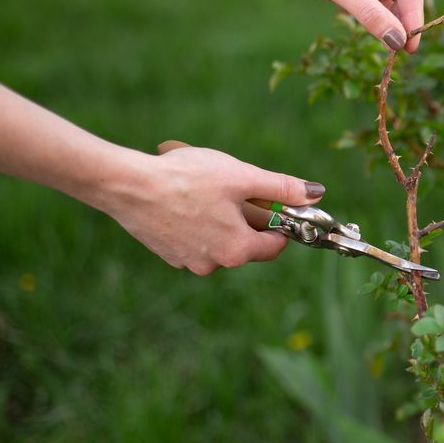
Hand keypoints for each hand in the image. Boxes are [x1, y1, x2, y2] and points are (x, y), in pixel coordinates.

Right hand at [106, 145, 325, 275]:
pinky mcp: (167, 254)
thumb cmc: (187, 179)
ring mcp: (187, 262)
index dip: (280, 223)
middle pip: (247, 243)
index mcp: (237, 251)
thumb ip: (282, 188)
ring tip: (204, 192)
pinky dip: (197, 222)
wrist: (127, 185)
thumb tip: (317, 193)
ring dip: (221, 219)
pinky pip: (196, 239)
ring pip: (220, 240)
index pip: (275, 246)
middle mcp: (213, 265)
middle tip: (232, 189)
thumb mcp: (242, 177)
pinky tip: (184, 200)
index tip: (271, 202)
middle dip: (247, 218)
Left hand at [255, 0, 424, 53]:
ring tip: (391, 48)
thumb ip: (372, 15)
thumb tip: (399, 43)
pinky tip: (376, 34)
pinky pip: (372, 0)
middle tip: (403, 52)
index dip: (413, 14)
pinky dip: (373, 17)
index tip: (412, 44)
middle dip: (401, 19)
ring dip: (388, 21)